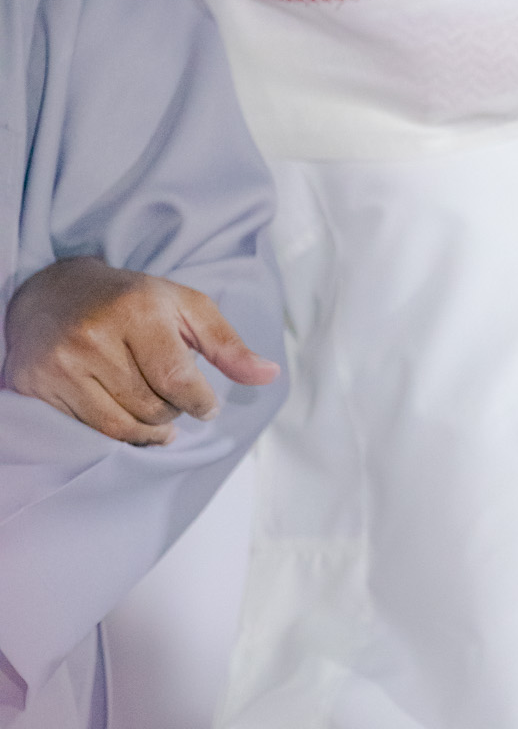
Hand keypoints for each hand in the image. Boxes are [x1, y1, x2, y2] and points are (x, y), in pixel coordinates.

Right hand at [4, 257, 278, 446]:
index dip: (199, 402)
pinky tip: (128, 420)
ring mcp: (62, 363)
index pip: (177, 379)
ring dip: (149, 429)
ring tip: (156, 413)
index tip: (205, 406)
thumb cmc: (130, 301)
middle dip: (172, 411)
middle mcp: (94, 335)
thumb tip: (269, 375)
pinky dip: (119, 435)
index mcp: (137, 309)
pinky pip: (90, 432)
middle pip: (151, 406)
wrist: (53, 292)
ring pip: (122, 426)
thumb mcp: (185, 307)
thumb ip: (227, 344)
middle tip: (172, 398)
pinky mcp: (37, 385)